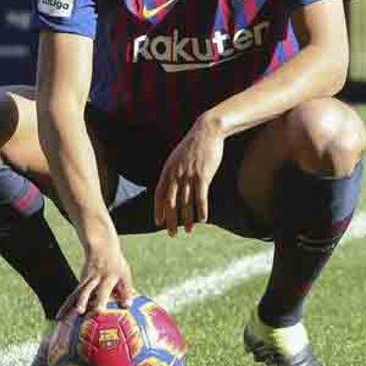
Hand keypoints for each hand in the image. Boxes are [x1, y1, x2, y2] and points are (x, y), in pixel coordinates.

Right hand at [58, 239, 134, 317]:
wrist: (101, 247)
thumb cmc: (116, 265)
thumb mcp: (124, 274)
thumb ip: (127, 290)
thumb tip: (127, 306)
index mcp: (110, 277)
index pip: (109, 288)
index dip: (110, 297)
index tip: (107, 309)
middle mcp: (98, 278)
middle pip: (90, 290)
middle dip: (86, 300)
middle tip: (83, 311)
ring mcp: (88, 280)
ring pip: (80, 293)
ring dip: (77, 303)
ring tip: (75, 315)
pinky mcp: (81, 283)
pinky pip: (73, 296)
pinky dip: (66, 306)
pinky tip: (60, 317)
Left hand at [154, 117, 224, 235]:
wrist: (207, 131)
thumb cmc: (194, 145)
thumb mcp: (177, 157)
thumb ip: (173, 170)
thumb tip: (172, 184)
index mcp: (168, 170)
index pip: (159, 194)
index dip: (158, 210)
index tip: (158, 222)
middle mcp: (176, 175)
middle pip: (170, 203)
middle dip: (170, 220)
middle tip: (171, 234)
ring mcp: (189, 176)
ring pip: (186, 203)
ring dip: (186, 219)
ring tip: (187, 231)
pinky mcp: (202, 176)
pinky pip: (200, 198)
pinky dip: (201, 210)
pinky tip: (203, 220)